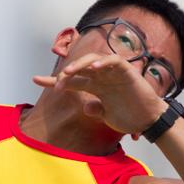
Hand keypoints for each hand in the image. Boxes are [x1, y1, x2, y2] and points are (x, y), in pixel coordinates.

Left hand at [33, 53, 167, 135]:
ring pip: (92, 60)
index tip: (34, 79)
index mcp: (95, 86)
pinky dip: (104, 61)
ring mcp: (113, 73)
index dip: (53, 80)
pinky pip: (113, 61)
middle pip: (78, 69)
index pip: (71, 80)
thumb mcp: (106, 117)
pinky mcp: (127, 71)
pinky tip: (95, 67)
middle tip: (56, 85)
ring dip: (79, 64)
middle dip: (64, 74)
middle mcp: (101, 77)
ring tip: (68, 72)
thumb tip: (85, 107)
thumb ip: (95, 110)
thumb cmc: (130, 118)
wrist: (149, 122)